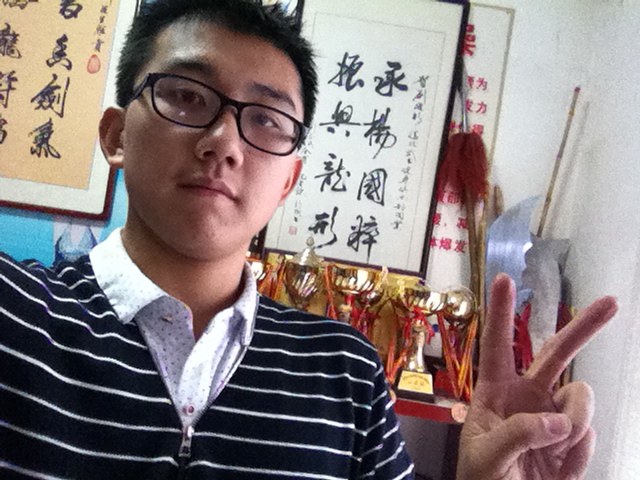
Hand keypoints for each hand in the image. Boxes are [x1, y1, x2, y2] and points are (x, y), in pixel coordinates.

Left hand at [457, 274, 617, 479]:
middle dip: (584, 328)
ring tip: (554, 450)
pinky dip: (578, 455)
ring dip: (575, 422)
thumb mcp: (485, 457)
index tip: (503, 278)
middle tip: (612, 303)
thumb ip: (516, 434)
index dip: (499, 312)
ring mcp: (553, 418)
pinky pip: (589, 436)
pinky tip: (559, 470)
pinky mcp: (574, 442)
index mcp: (495, 393)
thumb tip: (555, 420)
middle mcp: (527, 397)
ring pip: (582, 397)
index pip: (497, 345)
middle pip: (558, 354)